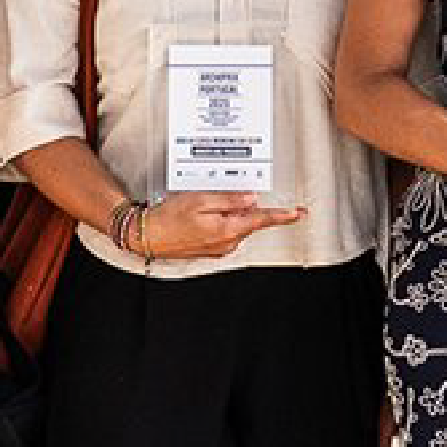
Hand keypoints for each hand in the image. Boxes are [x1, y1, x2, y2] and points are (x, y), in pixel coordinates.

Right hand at [134, 192, 303, 260]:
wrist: (149, 236)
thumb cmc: (169, 220)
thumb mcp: (200, 200)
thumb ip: (229, 199)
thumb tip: (250, 198)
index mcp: (227, 230)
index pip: (261, 220)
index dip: (282, 216)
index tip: (297, 213)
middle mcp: (227, 242)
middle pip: (247, 219)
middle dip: (240, 206)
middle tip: (217, 197)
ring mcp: (220, 248)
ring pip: (236, 224)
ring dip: (226, 213)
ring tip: (201, 207)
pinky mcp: (212, 249)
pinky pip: (225, 231)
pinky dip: (219, 220)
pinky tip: (201, 216)